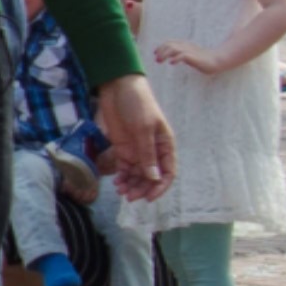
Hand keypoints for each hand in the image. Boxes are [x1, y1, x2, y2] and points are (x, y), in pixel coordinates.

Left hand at [91, 73, 173, 203]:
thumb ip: (147, 153)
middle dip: (142, 188)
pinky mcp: (122, 148)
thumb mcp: (144, 128)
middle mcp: (153, 151)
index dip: (160, 186)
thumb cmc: (137, 103)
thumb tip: (152, 177)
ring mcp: (137, 150)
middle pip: (151, 177)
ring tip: (121, 191)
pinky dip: (122, 177)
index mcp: (165, 145)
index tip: (149, 197)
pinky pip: (125, 168)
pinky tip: (116, 182)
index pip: (168, 172)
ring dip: (131, 185)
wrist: (118, 87)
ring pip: (137, 175)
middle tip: (129, 197)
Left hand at [150, 41, 204, 73]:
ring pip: (174, 49)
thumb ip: (179, 55)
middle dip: (160, 51)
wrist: (217, 60)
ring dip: (165, 54)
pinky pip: (183, 56)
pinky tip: (171, 63)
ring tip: (160, 61)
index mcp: (184, 44)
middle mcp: (186, 46)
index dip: (161, 46)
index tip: (155, 53)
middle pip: (169, 44)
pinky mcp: (194, 57)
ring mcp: (190, 51)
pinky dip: (176, 59)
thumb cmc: (202, 59)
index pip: (170, 42)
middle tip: (156, 60)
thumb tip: (169, 58)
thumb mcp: (189, 55)